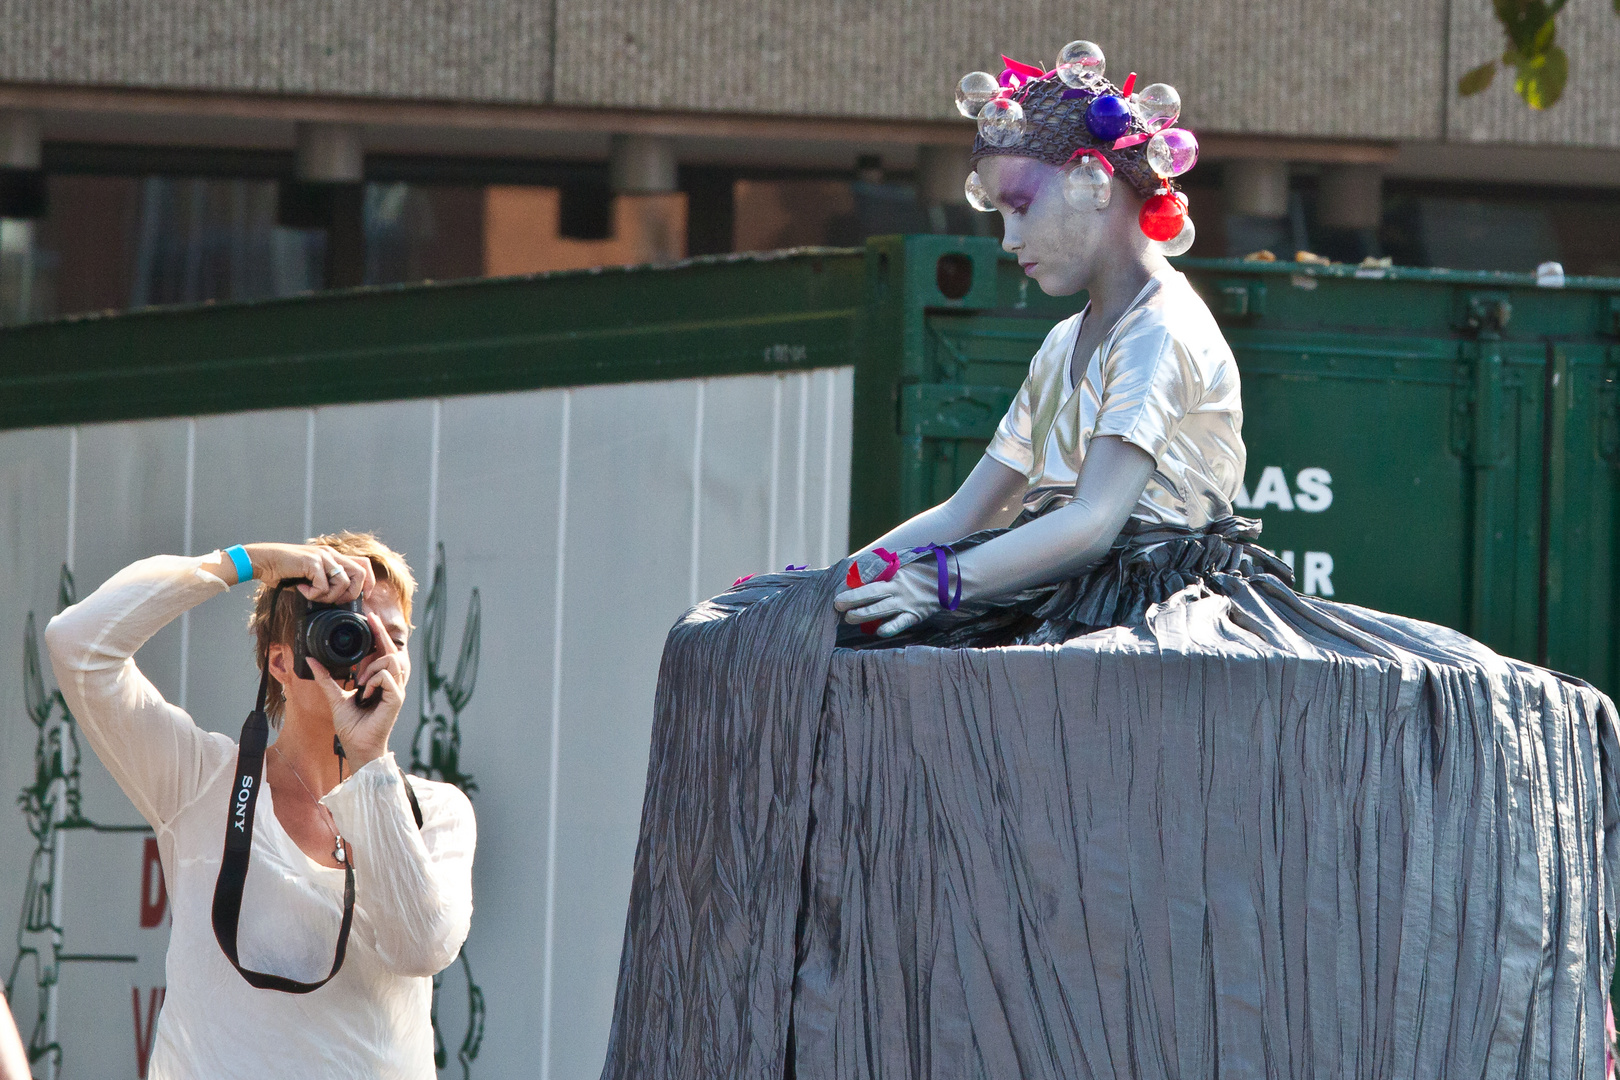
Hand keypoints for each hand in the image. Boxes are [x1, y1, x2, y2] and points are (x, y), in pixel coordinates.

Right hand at [242, 543, 374, 603]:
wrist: (262, 560)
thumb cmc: (282, 571)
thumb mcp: (309, 578)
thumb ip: (325, 585)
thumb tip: (338, 602)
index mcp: (332, 556)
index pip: (364, 564)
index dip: (369, 582)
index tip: (363, 596)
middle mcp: (331, 553)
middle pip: (361, 573)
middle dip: (351, 593)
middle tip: (334, 600)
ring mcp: (322, 556)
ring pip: (343, 582)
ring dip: (329, 595)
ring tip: (312, 594)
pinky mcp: (312, 562)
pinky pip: (323, 585)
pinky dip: (313, 593)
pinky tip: (300, 588)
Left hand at [307, 610, 408, 765]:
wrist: (357, 746)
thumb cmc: (352, 726)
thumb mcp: (335, 697)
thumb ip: (326, 678)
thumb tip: (312, 660)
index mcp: (381, 680)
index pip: (384, 650)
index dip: (379, 632)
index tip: (370, 616)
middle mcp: (392, 682)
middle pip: (392, 649)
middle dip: (378, 639)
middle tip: (364, 646)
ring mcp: (396, 690)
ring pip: (391, 658)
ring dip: (371, 667)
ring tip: (360, 684)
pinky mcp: (396, 698)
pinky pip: (386, 675)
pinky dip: (372, 681)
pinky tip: (365, 693)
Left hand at [834, 562, 942, 637]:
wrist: (946, 581)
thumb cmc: (917, 573)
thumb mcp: (900, 565)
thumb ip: (880, 568)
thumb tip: (854, 572)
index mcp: (893, 574)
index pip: (869, 578)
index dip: (852, 585)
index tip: (838, 590)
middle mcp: (897, 587)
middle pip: (871, 593)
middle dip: (852, 599)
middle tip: (837, 604)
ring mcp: (906, 602)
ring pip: (882, 609)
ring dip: (864, 614)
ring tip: (848, 618)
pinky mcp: (914, 615)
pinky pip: (900, 623)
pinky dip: (889, 627)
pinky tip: (878, 631)